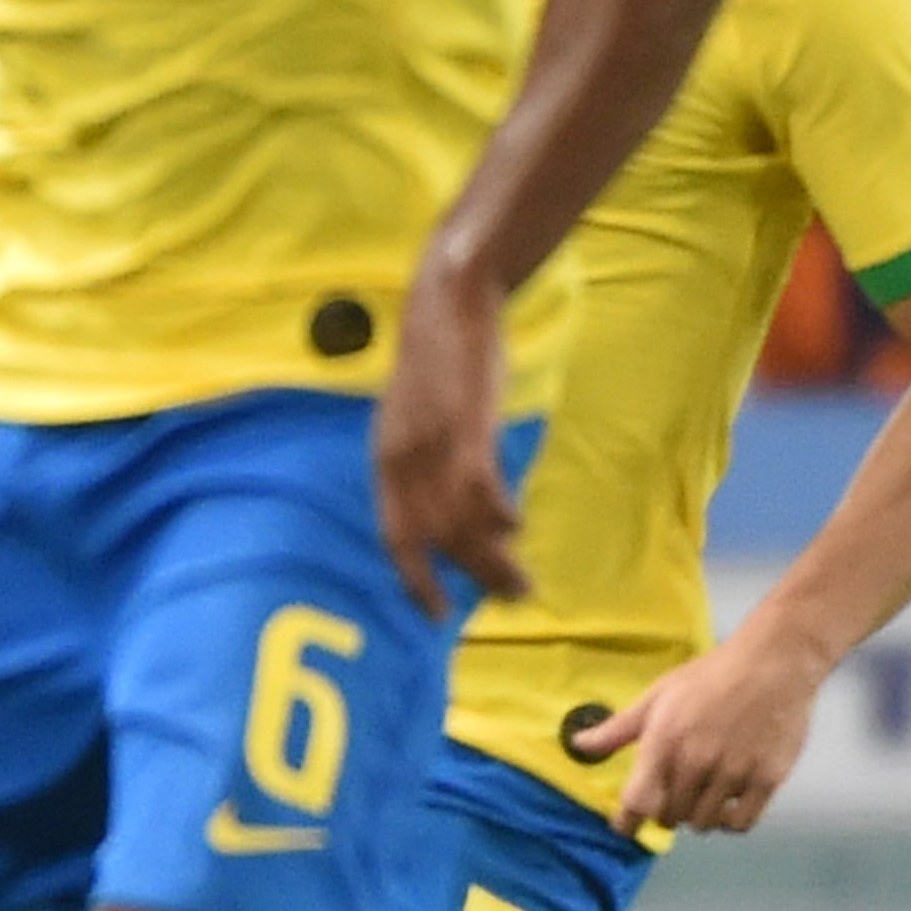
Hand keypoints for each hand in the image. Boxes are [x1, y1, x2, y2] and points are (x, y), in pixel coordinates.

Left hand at [371, 253, 522, 618]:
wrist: (447, 298)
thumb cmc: (438, 358)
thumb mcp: (418, 415)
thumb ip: (427, 457)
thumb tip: (451, 503)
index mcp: (387, 458)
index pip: (394, 535)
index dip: (413, 578)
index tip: (435, 613)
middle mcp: (402, 457)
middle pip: (433, 539)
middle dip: (470, 578)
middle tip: (509, 600)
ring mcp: (432, 441)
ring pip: (461, 522)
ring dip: (494, 560)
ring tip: (523, 584)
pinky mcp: (465, 423)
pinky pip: (479, 485)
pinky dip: (498, 513)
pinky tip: (516, 525)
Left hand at [579, 623, 828, 831]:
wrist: (773, 663)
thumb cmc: (709, 677)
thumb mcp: (657, 697)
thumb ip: (618, 729)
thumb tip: (577, 745)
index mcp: (664, 742)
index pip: (636, 801)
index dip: (626, 821)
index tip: (624, 826)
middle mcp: (697, 762)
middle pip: (670, 816)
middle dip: (664, 812)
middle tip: (672, 796)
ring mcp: (734, 772)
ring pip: (703, 822)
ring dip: (696, 816)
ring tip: (700, 796)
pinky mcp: (767, 779)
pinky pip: (741, 823)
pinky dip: (729, 822)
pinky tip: (726, 806)